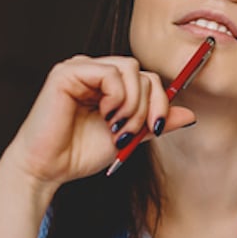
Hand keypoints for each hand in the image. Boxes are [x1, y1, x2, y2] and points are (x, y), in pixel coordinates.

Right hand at [0, 56, 196, 192]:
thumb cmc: (79, 154)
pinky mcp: (68, 71)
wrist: (47, 169)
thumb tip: (189, 114)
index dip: (161, 103)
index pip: (148, 80)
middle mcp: (95, 71)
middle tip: (130, 134)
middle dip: (147, 108)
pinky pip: (111, 73)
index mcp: (108, 85)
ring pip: (131, 69)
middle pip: (144, 73)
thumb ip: (155, 123)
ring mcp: (81, 68)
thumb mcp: (129, 137)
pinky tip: (104, 115)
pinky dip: (117, 97)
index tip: (155, 130)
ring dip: (133, 104)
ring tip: (117, 127)